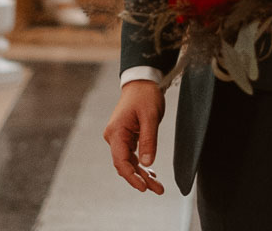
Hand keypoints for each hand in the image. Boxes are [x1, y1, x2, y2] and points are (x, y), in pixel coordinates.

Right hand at [103, 80, 165, 194]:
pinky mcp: (125, 136)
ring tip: (157, 186)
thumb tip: (147, 163)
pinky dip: (141, 165)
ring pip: (128, 162)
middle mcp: (114, 137)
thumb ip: (149, 140)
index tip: (143, 187)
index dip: (132, 177)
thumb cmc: (145, 95)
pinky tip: (151, 173)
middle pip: (125, 165)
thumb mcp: (150, 117)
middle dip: (140, 179)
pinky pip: (131, 155)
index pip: (121, 161)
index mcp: (116, 132)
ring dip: (142, 174)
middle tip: (157, 190)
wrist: (142, 81)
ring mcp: (119, 137)